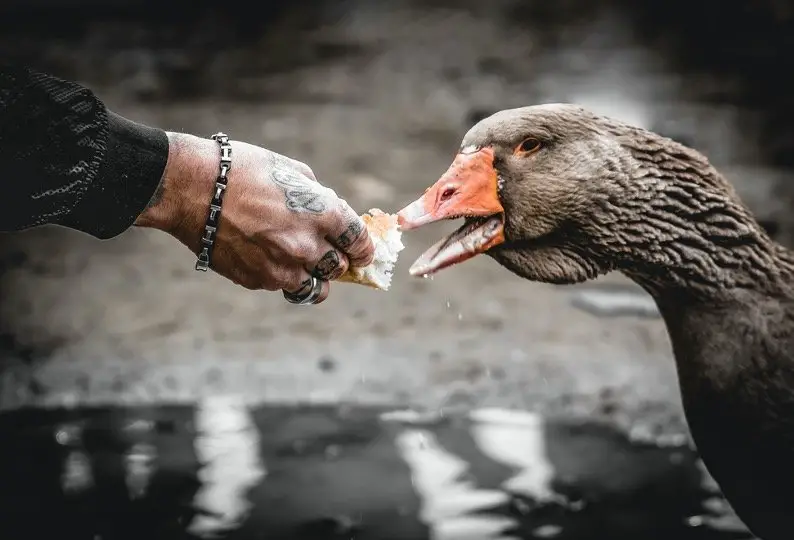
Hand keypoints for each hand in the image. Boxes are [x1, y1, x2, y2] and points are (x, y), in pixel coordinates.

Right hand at [134, 132, 374, 302]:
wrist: (193, 189)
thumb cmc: (243, 170)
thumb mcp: (292, 170)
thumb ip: (319, 197)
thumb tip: (332, 212)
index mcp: (323, 214)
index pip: (361, 242)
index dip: (364, 248)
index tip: (362, 251)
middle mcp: (308, 245)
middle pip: (340, 268)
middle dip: (337, 261)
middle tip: (327, 253)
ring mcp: (283, 267)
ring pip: (316, 288)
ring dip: (314, 277)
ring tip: (301, 264)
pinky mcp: (259, 280)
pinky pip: (282, 287)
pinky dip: (282, 277)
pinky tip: (268, 258)